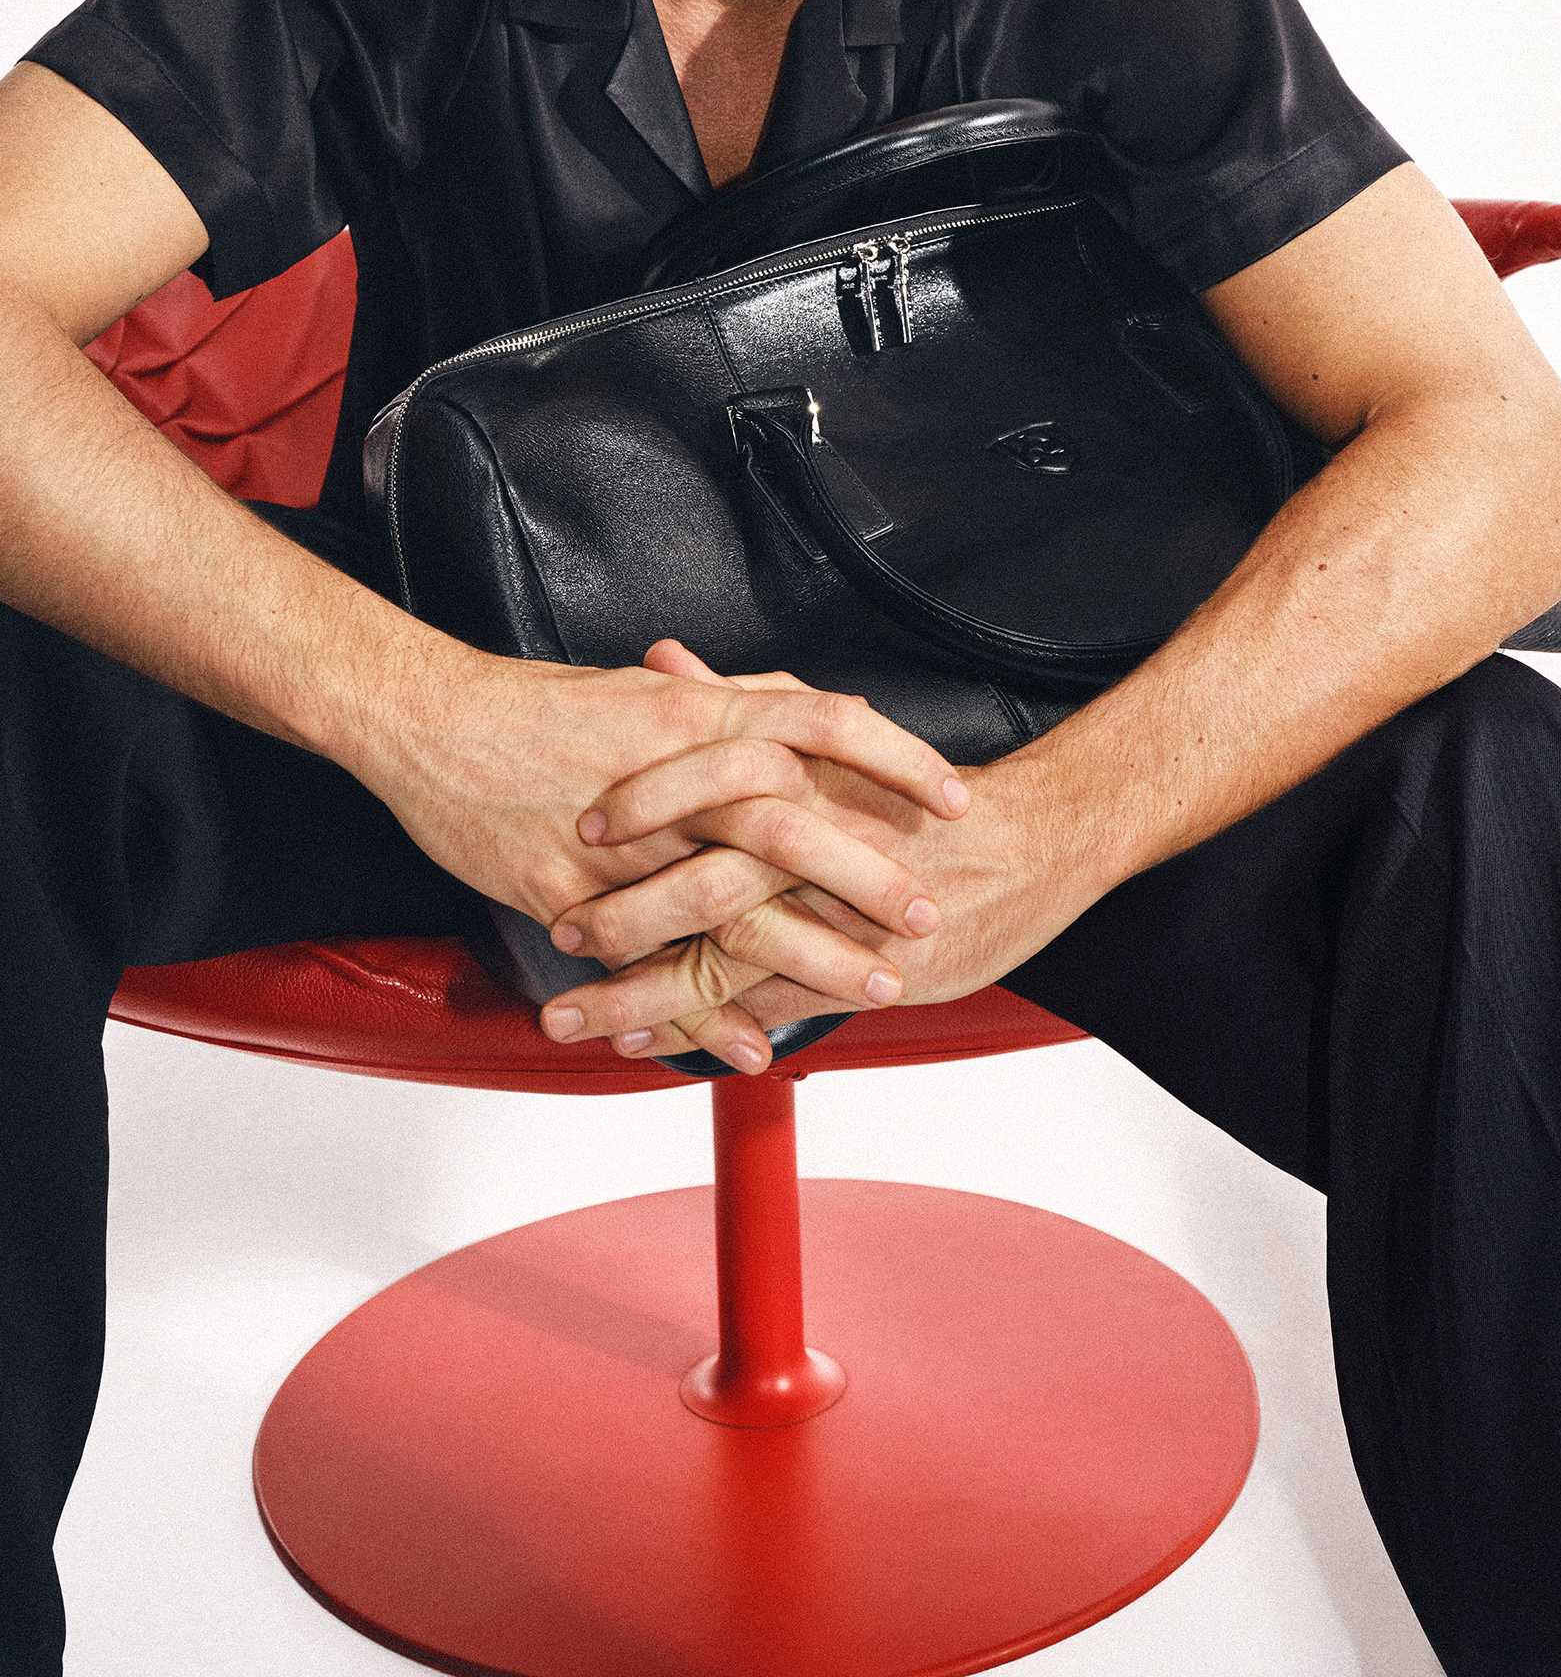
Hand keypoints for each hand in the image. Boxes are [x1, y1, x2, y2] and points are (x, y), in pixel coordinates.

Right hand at [353, 634, 966, 1064]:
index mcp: (694, 711)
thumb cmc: (538, 707)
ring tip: (871, 986)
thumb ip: (731, 700)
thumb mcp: (648, 692)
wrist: (428, 720)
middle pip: (787, 821)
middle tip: (926, 912)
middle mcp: (667, 772)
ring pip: (728, 901)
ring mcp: (620, 841)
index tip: (954, 796)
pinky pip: (650, 960)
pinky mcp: (570, 894)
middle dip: (864, 873)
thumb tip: (807, 704)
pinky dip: (704, 1010)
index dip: (894, 758)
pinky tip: (754, 1047)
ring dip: (806, 952)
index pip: (821, 723)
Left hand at [538, 642, 1102, 1068]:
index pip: (707, 785)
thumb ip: (737, 698)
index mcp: (804, 776)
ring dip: (637, 992)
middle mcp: (816, 844)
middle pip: (703, 881)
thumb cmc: (917, 794)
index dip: (637, 807)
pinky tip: (640, 1043)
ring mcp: (835, 917)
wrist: (1032, 844)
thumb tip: (664, 655)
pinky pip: (763, 1009)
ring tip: (571, 1012)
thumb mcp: (827, 734)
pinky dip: (696, 1032)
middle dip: (622, 913)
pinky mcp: (857, 974)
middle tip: (557, 929)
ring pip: (724, 959)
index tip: (570, 821)